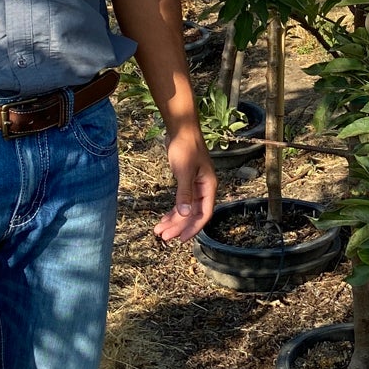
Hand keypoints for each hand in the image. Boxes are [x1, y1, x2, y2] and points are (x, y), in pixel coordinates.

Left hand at [155, 123, 216, 242]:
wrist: (181, 129)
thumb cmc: (185, 147)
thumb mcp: (184, 171)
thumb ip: (185, 194)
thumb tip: (184, 214)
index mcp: (209, 187)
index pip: (204, 213)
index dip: (193, 228)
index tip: (180, 239)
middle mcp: (204, 189)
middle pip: (193, 214)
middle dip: (178, 226)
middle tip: (164, 237)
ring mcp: (195, 186)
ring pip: (186, 210)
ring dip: (173, 221)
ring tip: (159, 231)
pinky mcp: (186, 183)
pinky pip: (181, 202)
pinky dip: (173, 211)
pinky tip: (164, 219)